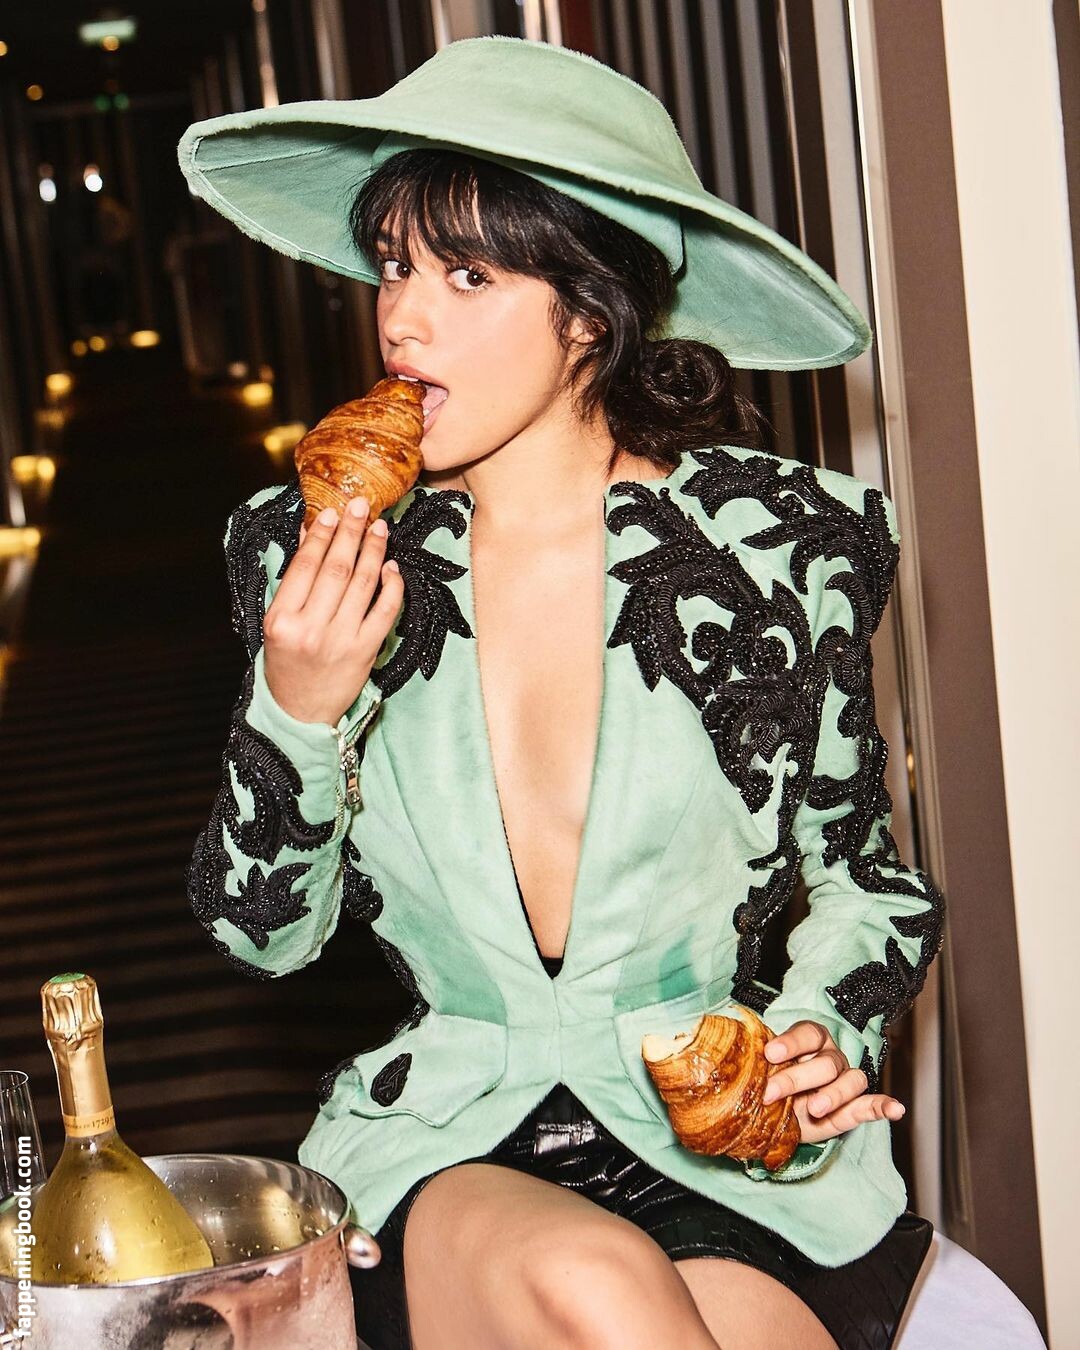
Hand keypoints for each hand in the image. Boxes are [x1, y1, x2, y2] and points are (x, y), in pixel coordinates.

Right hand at [262, 497, 402, 724]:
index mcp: (282, 619)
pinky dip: (392, 585)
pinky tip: (392, 566)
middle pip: (337, 568)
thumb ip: (293, 584)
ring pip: (363, 584)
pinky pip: (385, 610)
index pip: (305, 565)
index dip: (321, 535)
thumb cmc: (287, 665)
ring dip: (374, 551)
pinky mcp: (365, 651)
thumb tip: (311, 536)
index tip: (332, 513)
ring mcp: (341, 640)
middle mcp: (311, 628)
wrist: (300, 713)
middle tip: (362, 506)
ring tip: (380, 528)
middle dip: (352, 532)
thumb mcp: (277, 625)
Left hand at [761, 1020, 904, 1144]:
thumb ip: (748, 1053)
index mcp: (809, 1040)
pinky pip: (872, 1104)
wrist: (775, 1114)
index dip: (791, 1042)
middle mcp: (829, 1057)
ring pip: (850, 1081)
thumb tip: (718, 1035)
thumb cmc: (768, 1082)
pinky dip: (884, 1106)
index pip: (807, 1033)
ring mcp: (844, 1081)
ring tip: (813, 1108)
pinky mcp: (853, 1108)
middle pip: (824, 1062)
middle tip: (771, 1093)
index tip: (770, 1054)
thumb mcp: (755, 1067)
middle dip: (797, 1078)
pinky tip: (895, 1109)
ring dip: (833, 1094)